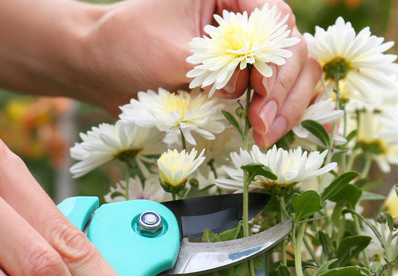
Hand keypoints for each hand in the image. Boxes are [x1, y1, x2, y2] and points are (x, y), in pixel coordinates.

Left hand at [83, 0, 321, 146]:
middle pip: (294, 50)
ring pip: (296, 74)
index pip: (276, 19)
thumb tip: (246, 88)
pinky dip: (283, 113)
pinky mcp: (244, 80)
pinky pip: (278, 95)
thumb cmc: (127, 46)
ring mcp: (248, 52)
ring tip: (265, 135)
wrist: (101, 66)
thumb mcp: (170, 53)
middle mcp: (246, 18)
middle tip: (263, 124)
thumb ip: (212, 66)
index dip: (276, 59)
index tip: (260, 92)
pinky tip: (276, 134)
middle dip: (284, 89)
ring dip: (288, 106)